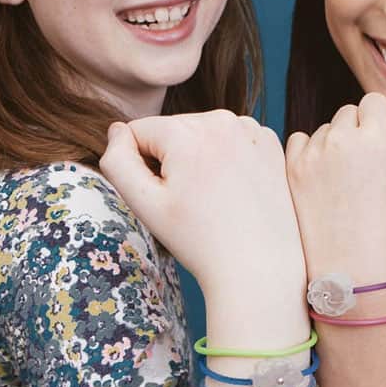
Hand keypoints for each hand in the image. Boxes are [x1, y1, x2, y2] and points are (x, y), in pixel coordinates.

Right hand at [99, 110, 305, 297]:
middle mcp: (222, 119)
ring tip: (212, 198)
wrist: (258, 267)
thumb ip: (117, 161)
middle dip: (171, 160)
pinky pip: (229, 139)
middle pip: (171, 130)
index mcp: (187, 132)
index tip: (165, 197)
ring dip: (197, 157)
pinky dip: (226, 158)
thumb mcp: (145, 204)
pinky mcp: (269, 141)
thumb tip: (116, 130)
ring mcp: (251, 128)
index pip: (138, 131)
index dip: (140, 166)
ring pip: (200, 133)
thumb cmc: (198, 241)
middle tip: (190, 202)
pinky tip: (233, 190)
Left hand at [285, 93, 385, 291]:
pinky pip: (300, 143)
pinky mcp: (291, 169)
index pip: (375, 103)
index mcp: (379, 138)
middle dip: (356, 132)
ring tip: (341, 184)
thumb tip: (385, 116)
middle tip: (361, 169)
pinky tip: (320, 181)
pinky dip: (309, 154)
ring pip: (324, 129)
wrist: (350, 272)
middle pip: (349, 113)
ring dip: (332, 145)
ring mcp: (313, 154)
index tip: (379, 144)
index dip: (379, 122)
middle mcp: (342, 139)